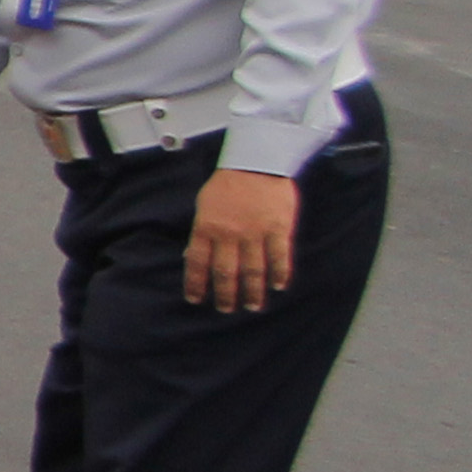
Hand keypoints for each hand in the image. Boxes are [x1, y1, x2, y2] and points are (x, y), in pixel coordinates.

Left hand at [185, 169, 297, 311]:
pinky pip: (279, 257)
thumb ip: (201, 232)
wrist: (256, 162)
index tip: (195, 299)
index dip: (195, 283)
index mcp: (207, 227)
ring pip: (253, 270)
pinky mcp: (278, 229)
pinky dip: (279, 274)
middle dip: (225, 295)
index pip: (197, 263)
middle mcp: (229, 234)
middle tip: (226, 309)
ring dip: (253, 291)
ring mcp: (255, 233)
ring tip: (252, 306)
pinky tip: (278, 286)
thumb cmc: (227, 184)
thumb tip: (191, 257)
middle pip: (226, 273)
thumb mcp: (204, 205)